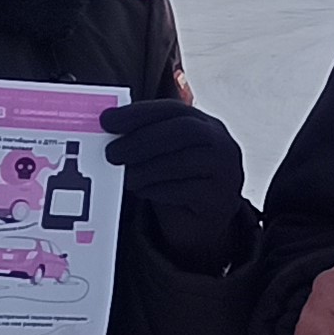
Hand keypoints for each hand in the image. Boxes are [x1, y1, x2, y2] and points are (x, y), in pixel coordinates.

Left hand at [102, 98, 253, 273]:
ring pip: (183, 162)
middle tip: (111, 153)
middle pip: (182, 131)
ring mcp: (226, 171)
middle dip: (141, 140)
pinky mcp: (220, 199)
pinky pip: (187, 191)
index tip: (107, 121)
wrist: (201, 225)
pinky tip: (142, 191)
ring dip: (146, 168)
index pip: (172, 110)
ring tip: (124, 176)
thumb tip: (108, 131)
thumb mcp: (162, 155)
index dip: (138, 113)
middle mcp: (221, 142)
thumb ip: (144, 139)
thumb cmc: (175, 183)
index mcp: (205, 124)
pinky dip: (158, 190)